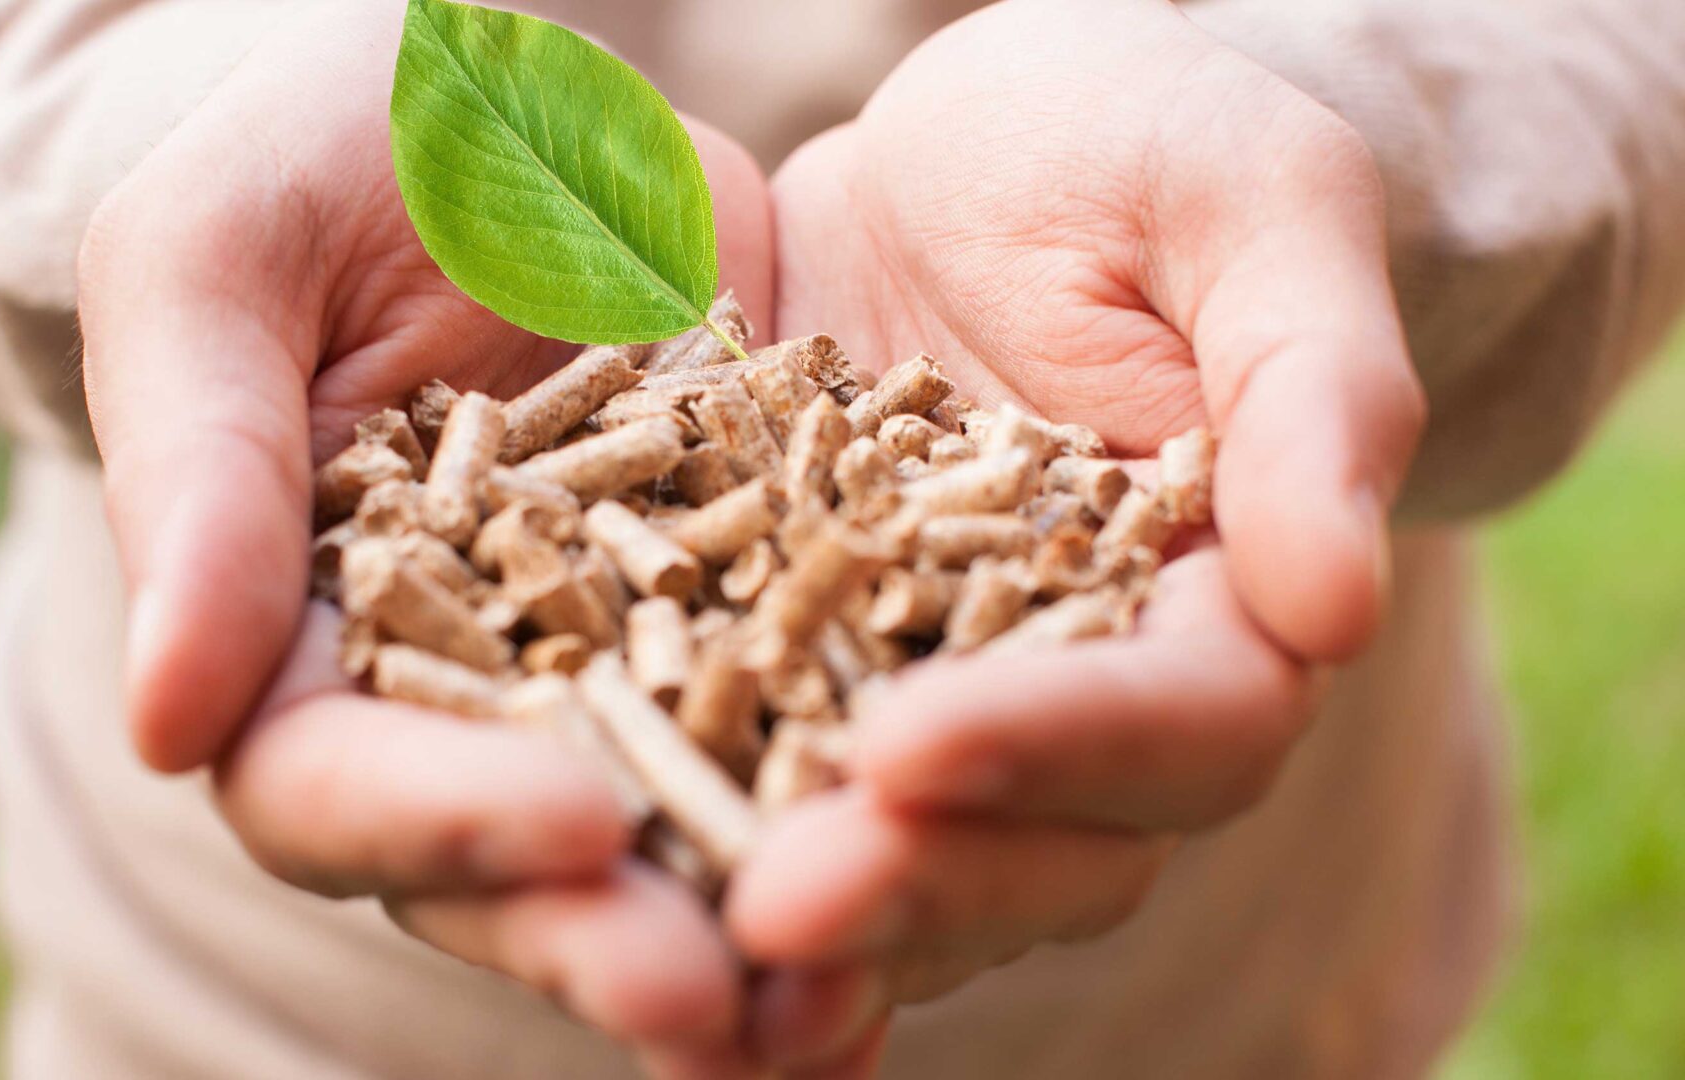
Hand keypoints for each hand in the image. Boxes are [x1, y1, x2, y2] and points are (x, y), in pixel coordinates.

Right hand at [77, 3, 773, 1072]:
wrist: (526, 104)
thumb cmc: (331, 152)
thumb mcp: (227, 255)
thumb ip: (200, 469)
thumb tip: (165, 720)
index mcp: (308, 631)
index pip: (330, 779)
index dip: (436, 823)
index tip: (568, 829)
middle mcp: (471, 692)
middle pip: (518, 863)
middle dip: (611, 933)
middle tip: (721, 995)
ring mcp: (631, 667)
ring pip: (683, 834)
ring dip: (761, 927)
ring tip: (847, 998)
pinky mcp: (769, 613)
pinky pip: (820, 727)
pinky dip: (879, 815)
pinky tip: (962, 871)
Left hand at [726, 0, 1425, 1060]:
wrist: (978, 147)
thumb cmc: (1143, 143)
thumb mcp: (1248, 206)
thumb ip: (1314, 391)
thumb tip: (1338, 608)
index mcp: (1222, 597)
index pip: (1183, 721)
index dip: (1057, 749)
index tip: (912, 752)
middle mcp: (1088, 686)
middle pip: (1041, 842)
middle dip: (912, 877)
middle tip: (775, 905)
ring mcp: (944, 694)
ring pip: (909, 854)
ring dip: (810, 915)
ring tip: (690, 947)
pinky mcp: (812, 667)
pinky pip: (776, 782)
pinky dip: (720, 854)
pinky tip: (626, 916)